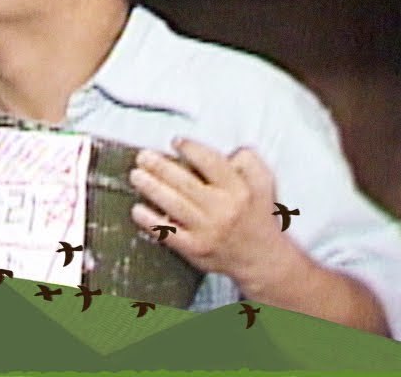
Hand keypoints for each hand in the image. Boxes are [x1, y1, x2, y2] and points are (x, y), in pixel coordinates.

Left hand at [128, 137, 292, 289]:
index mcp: (239, 190)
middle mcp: (223, 209)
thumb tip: (228, 149)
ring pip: (174, 204)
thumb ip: (248, 161)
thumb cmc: (257, 215)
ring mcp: (208, 230)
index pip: (212, 163)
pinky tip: (137, 209)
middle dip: (160, 167)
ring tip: (136, 175)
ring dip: (151, 187)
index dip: (191, 149)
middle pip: (185, 182)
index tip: (175, 141)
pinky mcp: (195, 248)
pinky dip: (150, 220)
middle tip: (143, 156)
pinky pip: (168, 232)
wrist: (263, 258)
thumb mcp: (263, 183)